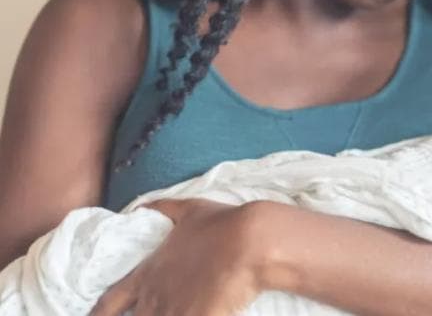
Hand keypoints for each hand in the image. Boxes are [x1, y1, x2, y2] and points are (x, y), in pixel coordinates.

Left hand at [90, 199, 263, 315]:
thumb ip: (162, 208)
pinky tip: (205, 314)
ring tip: (179, 310)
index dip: (99, 314)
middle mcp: (155, 296)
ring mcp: (174, 312)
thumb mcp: (189, 210)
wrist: (251, 242)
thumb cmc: (222, 224)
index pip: (110, 302)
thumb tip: (139, 207)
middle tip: (152, 310)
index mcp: (149, 273)